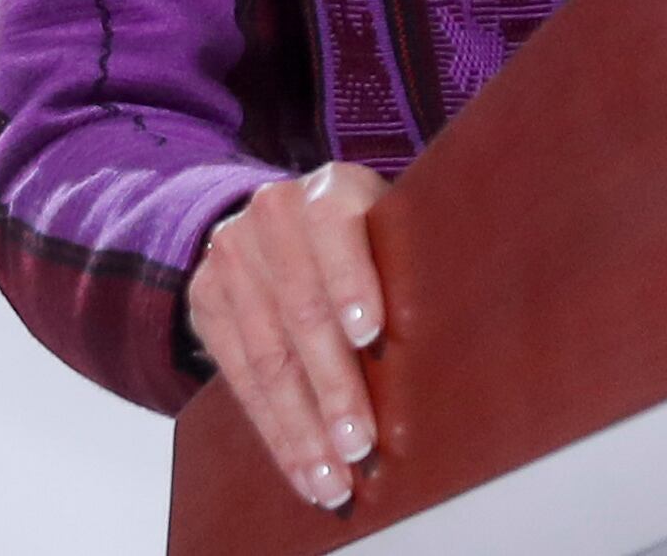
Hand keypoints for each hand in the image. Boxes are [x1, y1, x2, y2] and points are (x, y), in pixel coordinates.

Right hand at [189, 162, 390, 510]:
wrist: (281, 223)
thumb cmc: (371, 239)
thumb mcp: (394, 228)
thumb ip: (412, 261)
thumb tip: (459, 333)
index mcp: (330, 186)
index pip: (335, 226)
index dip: (353, 281)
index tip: (371, 335)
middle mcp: (272, 214)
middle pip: (303, 311)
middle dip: (333, 387)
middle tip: (360, 444)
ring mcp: (231, 257)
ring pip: (269, 357)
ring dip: (303, 429)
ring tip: (334, 478)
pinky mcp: (207, 302)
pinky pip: (242, 380)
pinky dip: (276, 432)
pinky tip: (303, 469)